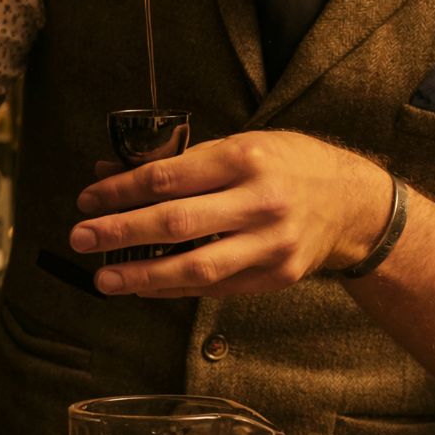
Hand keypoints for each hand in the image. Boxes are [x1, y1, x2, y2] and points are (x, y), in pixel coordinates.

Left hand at [69, 132, 389, 296]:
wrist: (353, 205)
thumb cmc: (289, 165)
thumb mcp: (240, 146)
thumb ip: (180, 163)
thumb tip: (111, 174)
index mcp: (247, 159)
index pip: (169, 178)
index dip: (122, 190)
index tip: (89, 199)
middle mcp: (260, 203)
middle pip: (176, 222)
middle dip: (121, 232)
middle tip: (81, 237)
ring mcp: (270, 245)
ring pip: (195, 267)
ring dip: (142, 275)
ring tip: (104, 279)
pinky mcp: (275, 277)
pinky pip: (214, 287)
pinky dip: (174, 288)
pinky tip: (144, 286)